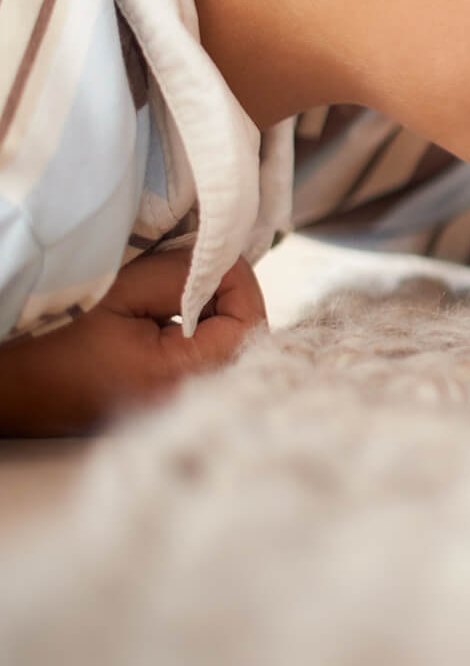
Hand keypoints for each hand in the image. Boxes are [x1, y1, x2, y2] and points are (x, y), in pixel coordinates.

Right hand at [0, 251, 266, 436]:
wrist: (2, 384)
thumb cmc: (49, 335)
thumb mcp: (119, 289)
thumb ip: (182, 276)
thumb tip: (224, 265)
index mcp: (177, 376)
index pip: (248, 325)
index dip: (239, 283)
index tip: (214, 258)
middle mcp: (184, 401)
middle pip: (242, 341)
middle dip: (227, 297)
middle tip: (198, 269)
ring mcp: (171, 407)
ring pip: (223, 351)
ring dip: (211, 314)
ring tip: (178, 290)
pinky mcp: (157, 403)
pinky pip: (199, 364)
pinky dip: (195, 334)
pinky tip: (167, 316)